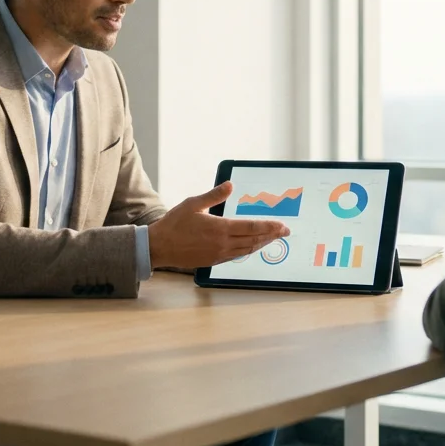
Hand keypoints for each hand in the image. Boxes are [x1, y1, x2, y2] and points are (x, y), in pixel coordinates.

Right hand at [148, 182, 289, 268]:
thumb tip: (230, 185)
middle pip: (254, 240)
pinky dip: (248, 250)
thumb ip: (214, 196)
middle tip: (285, 232)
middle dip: (271, 236)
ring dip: (262, 244)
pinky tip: (252, 246)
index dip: (269, 227)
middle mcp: (223, 243)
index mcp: (220, 228)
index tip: (282, 226)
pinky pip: (237, 256)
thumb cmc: (174, 224)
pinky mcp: (214, 261)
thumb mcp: (193, 204)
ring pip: (247, 250)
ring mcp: (219, 254)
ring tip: (272, 239)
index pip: (252, 228)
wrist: (159, 247)